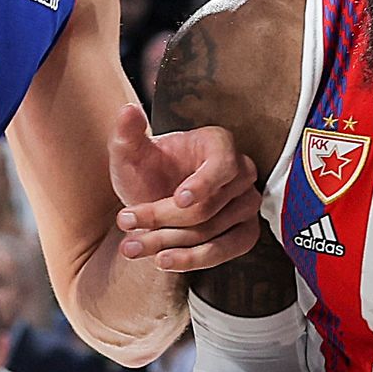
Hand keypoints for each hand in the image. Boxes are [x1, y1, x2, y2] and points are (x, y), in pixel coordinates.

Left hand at [109, 106, 261, 271]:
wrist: (154, 198)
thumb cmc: (148, 171)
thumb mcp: (130, 153)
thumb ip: (127, 133)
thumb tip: (127, 111)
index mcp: (220, 144)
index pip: (223, 164)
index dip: (203, 184)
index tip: (179, 199)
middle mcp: (241, 172)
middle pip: (209, 206)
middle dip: (162, 218)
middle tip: (126, 222)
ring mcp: (247, 203)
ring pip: (213, 232)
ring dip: (169, 243)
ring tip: (132, 246)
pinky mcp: (246, 232)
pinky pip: (228, 250)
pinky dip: (194, 259)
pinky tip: (164, 260)